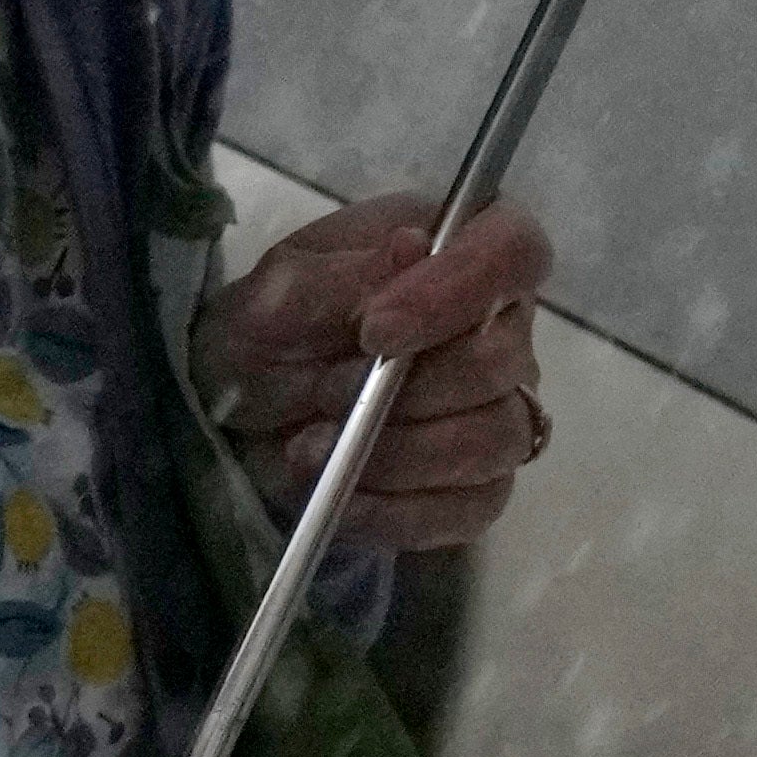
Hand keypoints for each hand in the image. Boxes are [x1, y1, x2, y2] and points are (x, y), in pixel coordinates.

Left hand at [199, 190, 556, 561]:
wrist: (243, 416)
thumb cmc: (270, 331)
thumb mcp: (276, 294)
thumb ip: (340, 277)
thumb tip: (414, 246)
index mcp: (459, 252)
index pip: (513, 250)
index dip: (461, 288)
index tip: (376, 328)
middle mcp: (499, 329)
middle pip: (502, 360)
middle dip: (400, 388)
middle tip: (320, 392)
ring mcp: (499, 411)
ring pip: (492, 440)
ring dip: (393, 452)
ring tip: (311, 447)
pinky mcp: (479, 488)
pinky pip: (469, 508)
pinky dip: (394, 509)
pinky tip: (338, 497)